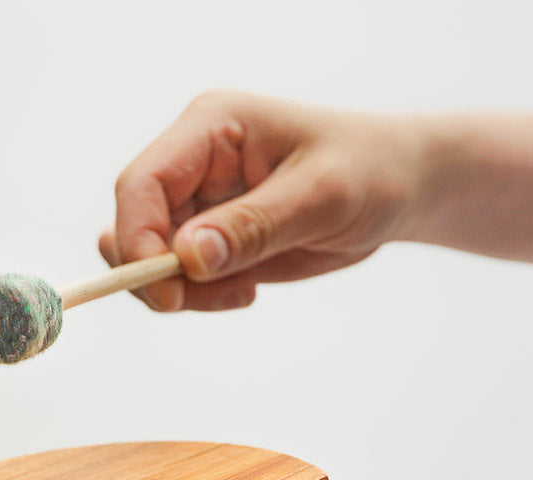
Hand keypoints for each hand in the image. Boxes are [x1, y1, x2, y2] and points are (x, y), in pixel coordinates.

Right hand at [102, 91, 532, 310]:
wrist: (399, 189)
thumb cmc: (371, 172)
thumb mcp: (321, 197)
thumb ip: (253, 227)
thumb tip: (188, 258)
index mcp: (210, 128)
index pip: (141, 183)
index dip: (137, 239)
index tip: (166, 291)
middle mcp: (192, 162)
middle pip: (133, 226)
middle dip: (158, 274)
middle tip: (212, 299)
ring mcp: (197, 202)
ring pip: (148, 260)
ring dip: (183, 292)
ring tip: (242, 293)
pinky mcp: (208, 238)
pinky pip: (177, 279)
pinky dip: (199, 297)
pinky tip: (246, 290)